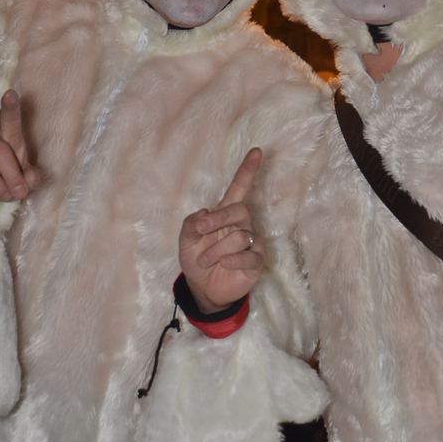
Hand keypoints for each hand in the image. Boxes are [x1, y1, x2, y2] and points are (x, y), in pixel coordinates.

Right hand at [0, 89, 40, 210]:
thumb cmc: (7, 179)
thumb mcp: (25, 179)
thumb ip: (32, 178)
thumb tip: (30, 177)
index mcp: (6, 138)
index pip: (9, 121)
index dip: (10, 108)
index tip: (11, 94)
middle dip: (12, 175)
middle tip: (19, 192)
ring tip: (5, 196)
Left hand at [179, 148, 265, 313]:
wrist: (203, 290)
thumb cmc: (197, 260)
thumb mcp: (185, 242)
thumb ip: (190, 225)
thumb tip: (204, 213)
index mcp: (226, 214)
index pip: (240, 188)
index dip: (247, 170)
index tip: (256, 151)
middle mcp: (242, 225)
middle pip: (239, 210)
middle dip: (218, 219)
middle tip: (201, 231)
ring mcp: (252, 243)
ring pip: (239, 236)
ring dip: (216, 249)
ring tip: (204, 260)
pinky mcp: (256, 262)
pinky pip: (248, 256)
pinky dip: (232, 260)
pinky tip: (222, 264)